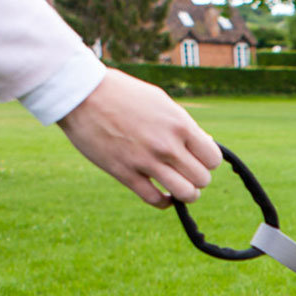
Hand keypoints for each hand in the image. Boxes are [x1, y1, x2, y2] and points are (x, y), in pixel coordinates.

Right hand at [57, 69, 221, 207]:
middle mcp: (167, 145)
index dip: (207, 161)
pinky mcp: (126, 174)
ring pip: (185, 194)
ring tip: (177, 187)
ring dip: (185, 194)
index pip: (212, 158)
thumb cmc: (122, 93)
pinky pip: (156, 200)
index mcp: (179, 124)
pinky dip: (163, 202)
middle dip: (197, 179)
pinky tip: (162, 195)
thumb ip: (181, 124)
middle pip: (202, 180)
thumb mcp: (159, 101)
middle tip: (185, 172)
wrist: (82, 94)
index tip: (197, 158)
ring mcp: (146, 161)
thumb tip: (204, 144)